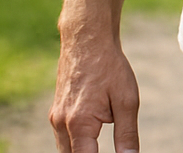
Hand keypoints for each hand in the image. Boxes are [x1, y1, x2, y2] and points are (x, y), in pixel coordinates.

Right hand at [49, 33, 140, 152]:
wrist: (87, 40)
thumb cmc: (110, 67)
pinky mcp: (56, 112)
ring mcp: (55, 118)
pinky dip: (77, 142)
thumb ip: (127, 134)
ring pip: (65, 150)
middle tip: (105, 147)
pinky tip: (92, 137)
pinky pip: (64, 137)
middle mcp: (61, 124)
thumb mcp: (127, 101)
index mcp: (78, 124)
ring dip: (83, 151)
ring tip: (100, 144)